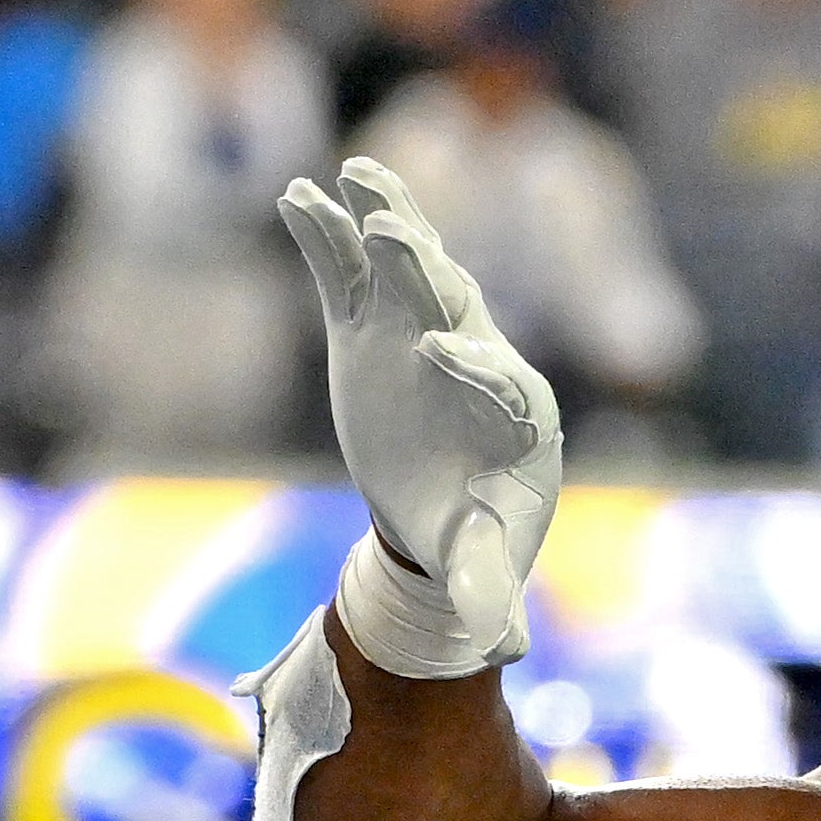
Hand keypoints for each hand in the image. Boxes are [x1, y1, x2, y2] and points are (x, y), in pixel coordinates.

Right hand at [275, 156, 560, 676]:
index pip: (503, 383)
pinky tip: (299, 197)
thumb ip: (488, 592)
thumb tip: (503, 640)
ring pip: (407, 271)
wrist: (439, 509)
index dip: (472, 369)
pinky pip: (346, 274)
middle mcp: (475, 355)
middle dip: (428, 273)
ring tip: (358, 180)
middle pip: (458, 306)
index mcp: (521, 417)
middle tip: (399, 237)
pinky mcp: (369, 324)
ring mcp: (419, 329)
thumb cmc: (475, 535)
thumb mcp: (481, 567)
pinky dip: (326, 237)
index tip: (437, 354)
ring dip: (385, 224)